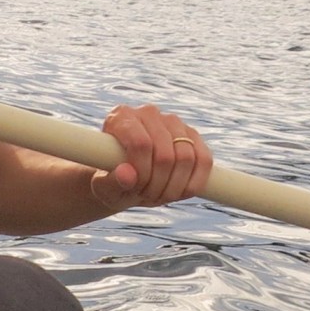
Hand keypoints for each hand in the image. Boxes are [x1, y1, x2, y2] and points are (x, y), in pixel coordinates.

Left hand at [87, 103, 212, 211]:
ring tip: (159, 195)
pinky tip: (180, 193)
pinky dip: (195, 183)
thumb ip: (111, 182)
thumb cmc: (112, 180)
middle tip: (147, 197)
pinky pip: (205, 160)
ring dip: (174, 187)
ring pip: (187, 158)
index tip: (135, 189)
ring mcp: (174, 122)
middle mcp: (149, 113)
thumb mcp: (105, 187)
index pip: (141, 144)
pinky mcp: (193, 136)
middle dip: (158, 185)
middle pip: (165, 154)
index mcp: (122, 117)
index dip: (142, 172)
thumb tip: (127, 175)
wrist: (128, 179)